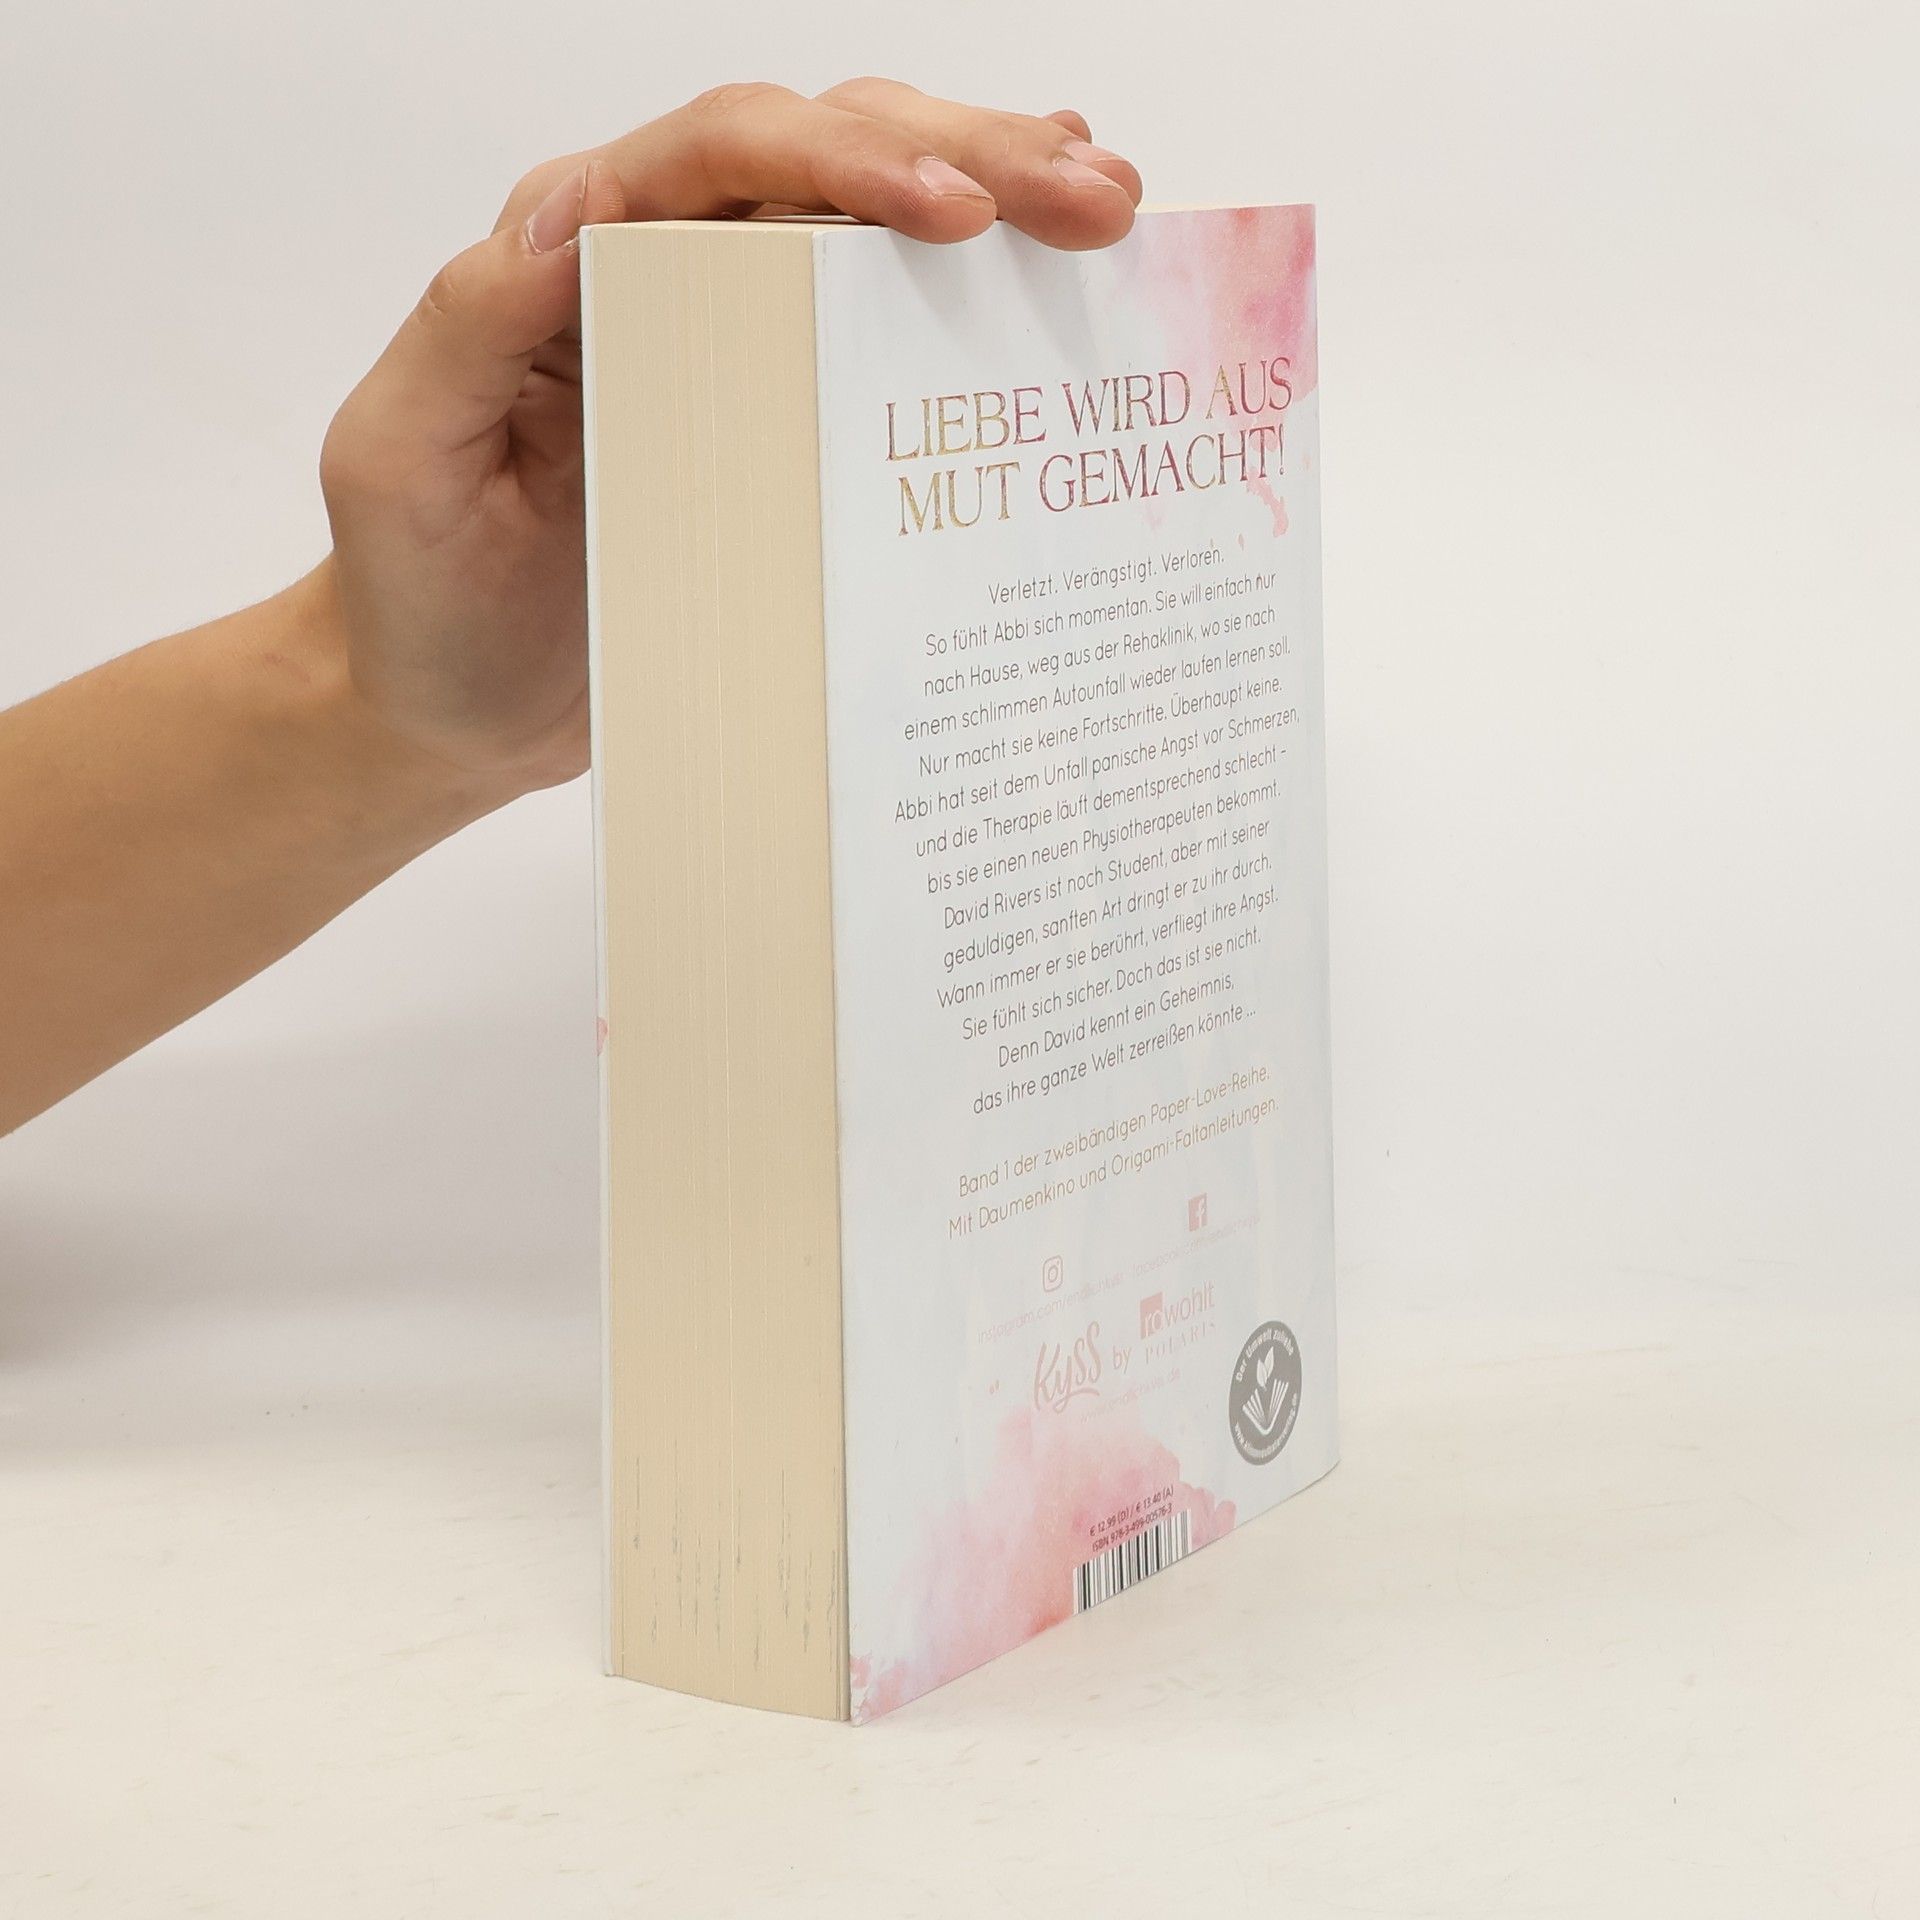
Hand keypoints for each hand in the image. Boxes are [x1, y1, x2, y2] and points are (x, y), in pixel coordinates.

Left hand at [317, 80, 1144, 807]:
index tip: (959, 212)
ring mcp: (729, 341)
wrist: (448, 710)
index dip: (847, 160)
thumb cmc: (416, 596)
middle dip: (965, 153)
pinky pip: (879, 329)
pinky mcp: (778, 418)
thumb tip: (570, 214)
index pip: (720, 158)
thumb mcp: (403, 459)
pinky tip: (1050, 274)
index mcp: (572, 256)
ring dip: (995, 193)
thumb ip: (467, 323)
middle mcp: (660, 271)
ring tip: (1106, 205)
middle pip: (822, 156)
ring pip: (870, 221)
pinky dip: (973, 295)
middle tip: (1088, 195)